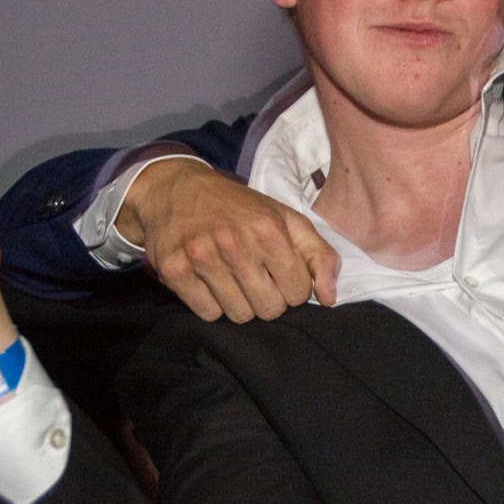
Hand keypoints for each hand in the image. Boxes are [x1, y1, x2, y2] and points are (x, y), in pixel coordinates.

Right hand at [117, 158, 338, 321]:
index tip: (280, 273)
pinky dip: (211, 304)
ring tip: (232, 278)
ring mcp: (201, 257)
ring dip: (240, 304)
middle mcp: (234, 243)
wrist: (177, 189)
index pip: (298, 292)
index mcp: (268, 229)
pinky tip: (209, 281)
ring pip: (239, 315)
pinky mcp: (174, 270)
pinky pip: (207, 313)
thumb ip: (319, 255)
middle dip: (269, 299)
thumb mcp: (286, 219)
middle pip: (270, 309)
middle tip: (256, 279)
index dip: (293, 287)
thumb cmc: (240, 208)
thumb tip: (329, 298)